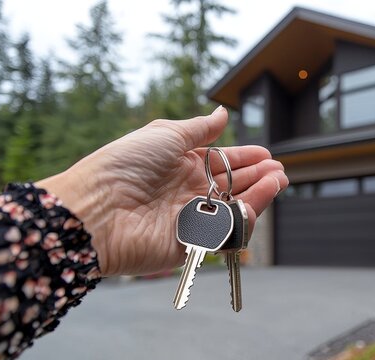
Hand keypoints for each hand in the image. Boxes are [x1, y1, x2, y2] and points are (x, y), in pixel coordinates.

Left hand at [36, 106, 287, 275]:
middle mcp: (186, 192)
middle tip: (279, 170)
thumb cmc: (123, 165)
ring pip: (232, 208)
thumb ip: (199, 128)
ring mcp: (189, 218)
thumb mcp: (164, 134)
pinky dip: (242, 218)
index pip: (220, 162)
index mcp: (180, 165)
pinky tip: (256, 201)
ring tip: (277, 180)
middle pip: (231, 186)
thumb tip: (224, 113)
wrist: (95, 209)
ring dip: (258, 195)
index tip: (266, 155)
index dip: (245, 158)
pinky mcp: (189, 243)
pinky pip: (222, 232)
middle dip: (257, 177)